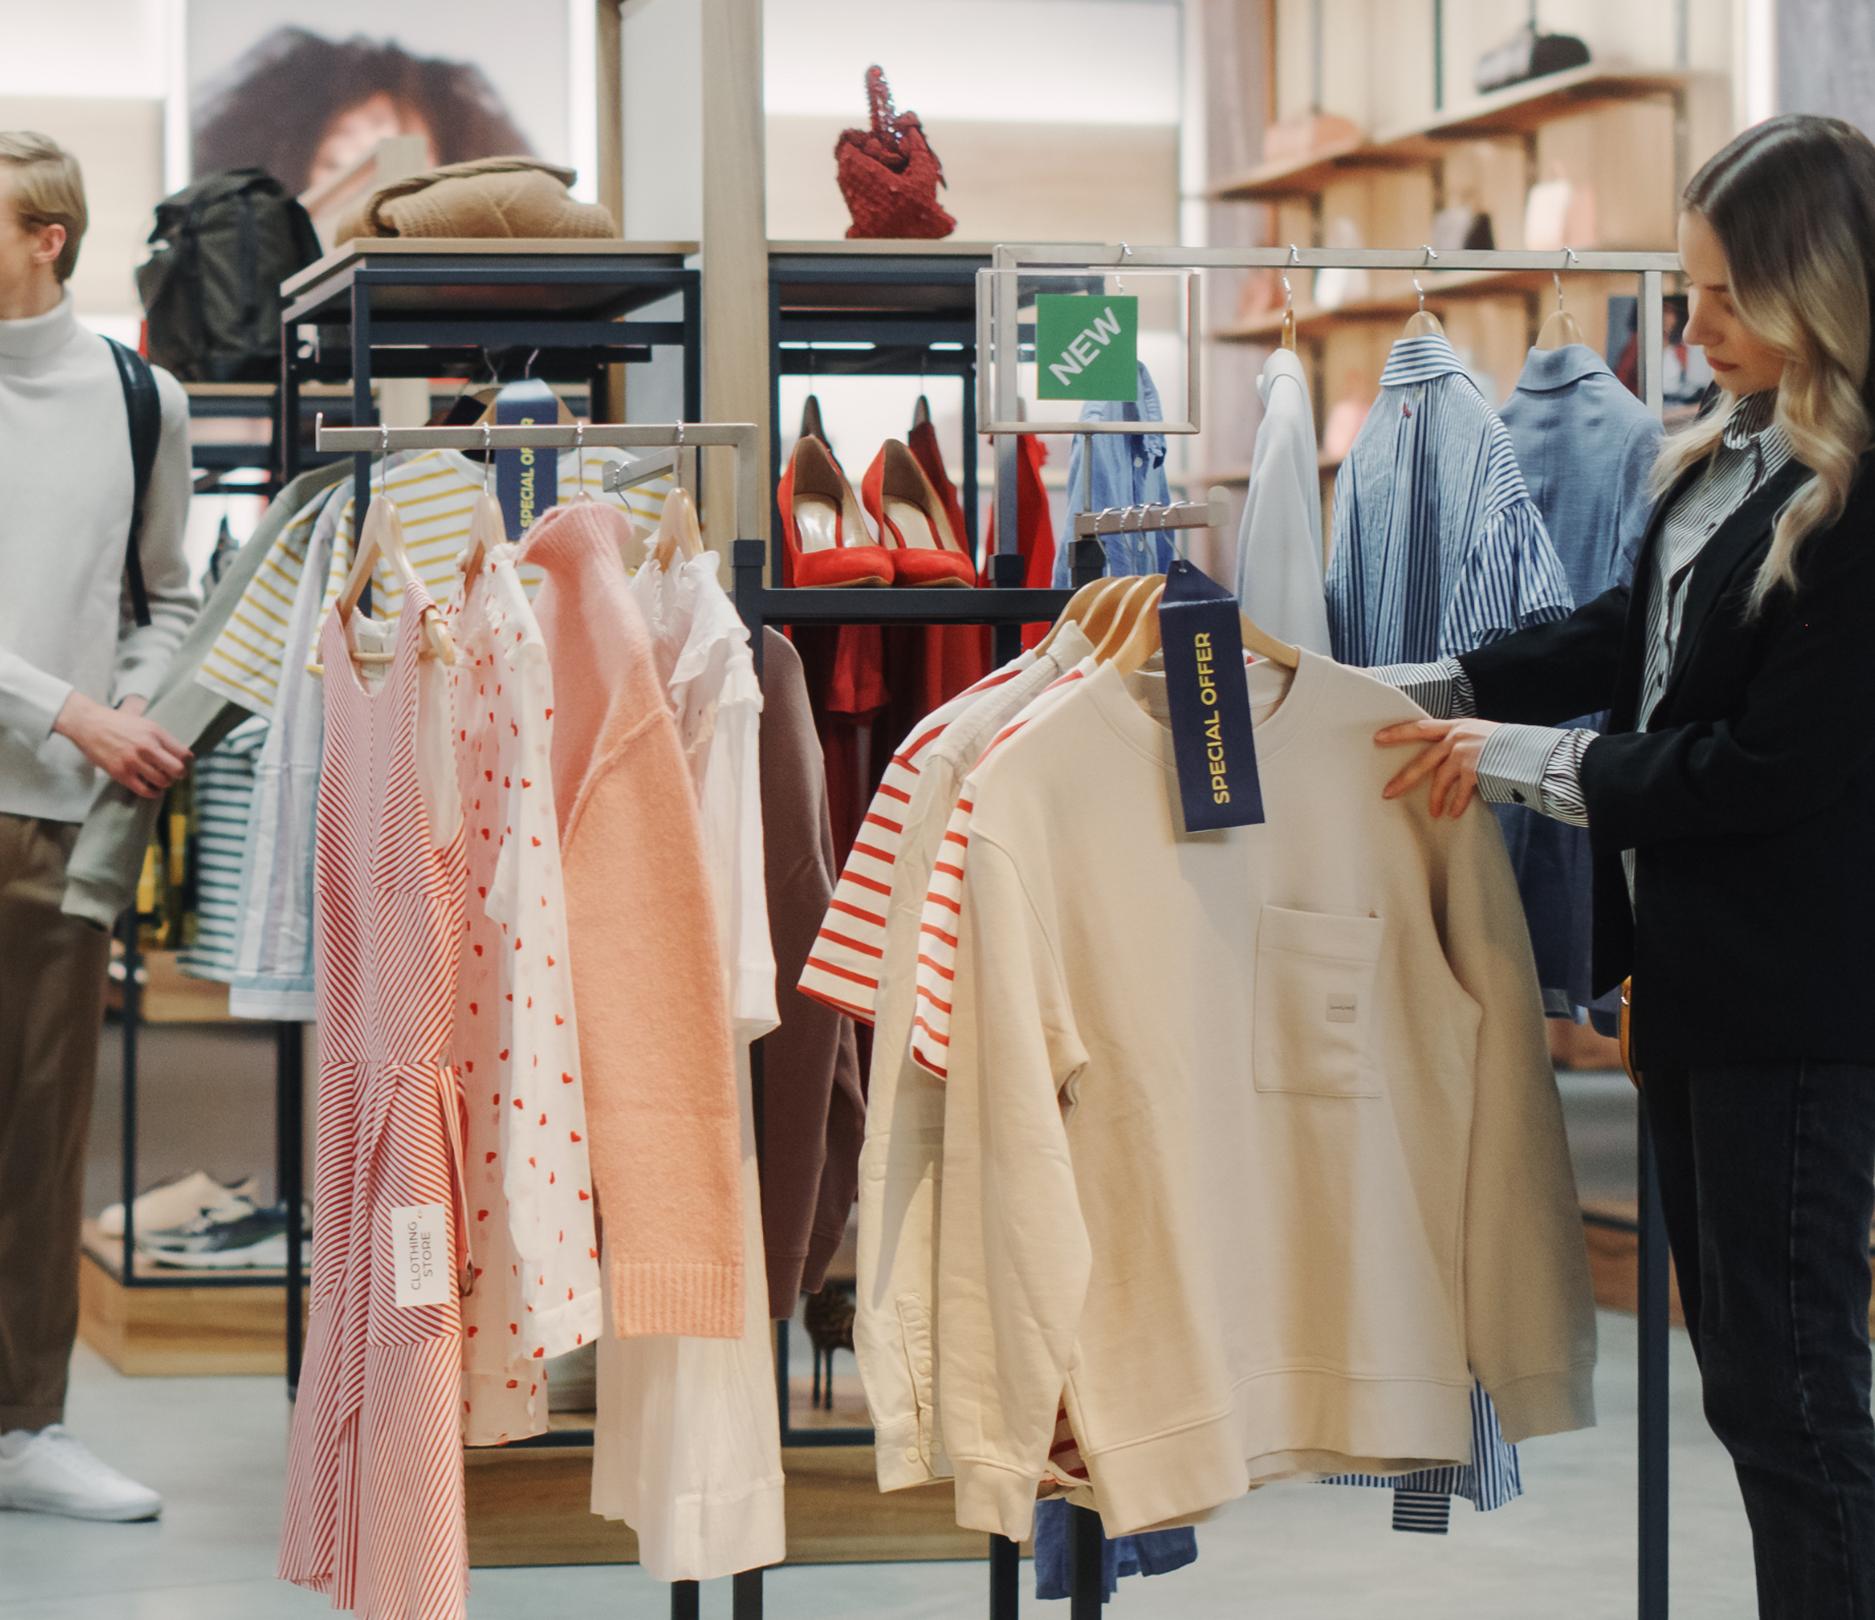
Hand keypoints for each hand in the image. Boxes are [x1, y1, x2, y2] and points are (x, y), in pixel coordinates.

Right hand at [53, 692, 190, 798]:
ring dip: (165, 783)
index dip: (187, 762)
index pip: (184, 754)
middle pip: (177, 769)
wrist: (88, 724)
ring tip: (161, 780)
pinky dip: (153, 793)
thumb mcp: (145, 723)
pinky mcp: (121, 773)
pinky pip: (144, 790)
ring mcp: (133, 761)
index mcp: (155, 732)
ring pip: (163, 781)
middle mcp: (147, 746)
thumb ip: (162, 737)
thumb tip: (182, 753)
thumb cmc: (118, 723)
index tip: (183, 764)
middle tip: (175, 775)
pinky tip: (154, 790)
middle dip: (179, 774)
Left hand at [1375, 717, 1499, 818]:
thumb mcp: (1481, 736)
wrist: (1533, 752)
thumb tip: (1444, 759)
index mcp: (1457, 726)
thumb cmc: (1509, 746)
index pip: (1420, 727)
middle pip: (1422, 760)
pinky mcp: (1474, 769)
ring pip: (1440, 780)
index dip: (1398, 732)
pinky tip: (1453, 814)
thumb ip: (1462, 743)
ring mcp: (1465, 753)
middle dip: (1404, 778)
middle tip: (1387, 792)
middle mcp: (1458, 737)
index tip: (1377, 738)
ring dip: (1435, 799)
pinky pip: (1459, 792)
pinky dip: (1456, 804)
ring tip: (1434, 812)